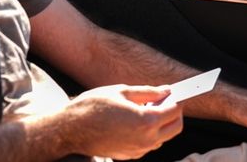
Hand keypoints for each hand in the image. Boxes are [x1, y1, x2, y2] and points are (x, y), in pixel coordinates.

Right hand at [63, 84, 182, 159]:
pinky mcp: (129, 156)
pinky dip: (149, 133)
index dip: (176, 99)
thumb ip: (148, 92)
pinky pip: (149, 144)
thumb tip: (165, 91)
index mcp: (146, 121)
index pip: (175, 110)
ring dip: (162, 124)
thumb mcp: (121, 91)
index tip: (173, 92)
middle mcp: (146, 139)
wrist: (70, 129)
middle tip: (163, 100)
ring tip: (146, 109)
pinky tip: (135, 121)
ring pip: (163, 138)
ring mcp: (138, 150)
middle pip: (175, 128)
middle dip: (174, 113)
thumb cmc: (93, 106)